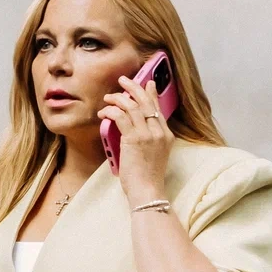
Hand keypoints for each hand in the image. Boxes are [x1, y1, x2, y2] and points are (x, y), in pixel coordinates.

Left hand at [98, 75, 173, 200]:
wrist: (147, 191)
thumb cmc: (146, 179)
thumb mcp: (153, 156)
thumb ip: (147, 140)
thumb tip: (133, 130)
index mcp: (166, 135)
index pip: (158, 108)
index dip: (150, 94)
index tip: (146, 83)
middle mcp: (159, 132)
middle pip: (146, 102)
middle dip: (134, 88)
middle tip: (123, 80)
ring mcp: (148, 134)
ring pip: (133, 106)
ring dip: (118, 98)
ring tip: (108, 97)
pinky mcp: (134, 139)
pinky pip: (121, 116)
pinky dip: (111, 111)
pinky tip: (104, 112)